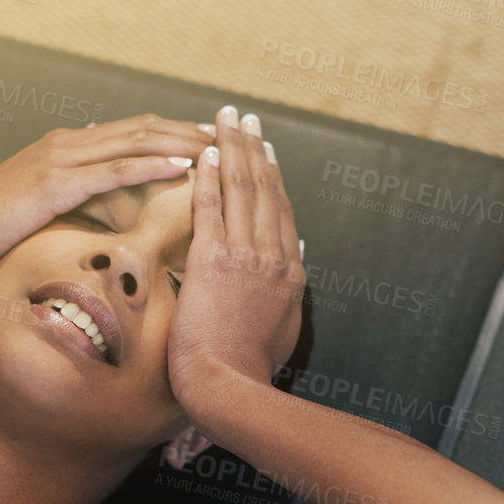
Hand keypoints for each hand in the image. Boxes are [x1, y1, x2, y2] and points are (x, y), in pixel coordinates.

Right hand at [0, 114, 212, 274]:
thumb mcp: (42, 209)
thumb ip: (75, 199)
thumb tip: (110, 205)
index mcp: (67, 147)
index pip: (133, 131)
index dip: (174, 132)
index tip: (212, 140)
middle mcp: (68, 143)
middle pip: (143, 128)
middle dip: (189, 131)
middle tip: (231, 137)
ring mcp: (61, 160)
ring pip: (135, 142)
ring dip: (182, 143)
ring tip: (221, 148)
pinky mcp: (56, 184)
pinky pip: (114, 170)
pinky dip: (154, 166)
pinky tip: (185, 168)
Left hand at [167, 104, 304, 404]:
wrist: (231, 386)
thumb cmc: (250, 368)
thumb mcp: (285, 328)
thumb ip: (292, 290)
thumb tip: (299, 256)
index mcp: (291, 272)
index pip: (282, 211)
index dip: (272, 176)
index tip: (264, 150)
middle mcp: (274, 256)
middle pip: (265, 189)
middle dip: (253, 147)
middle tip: (243, 117)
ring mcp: (247, 257)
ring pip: (243, 189)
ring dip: (233, 147)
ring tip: (225, 118)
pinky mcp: (215, 262)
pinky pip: (213, 208)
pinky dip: (210, 177)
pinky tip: (204, 151)